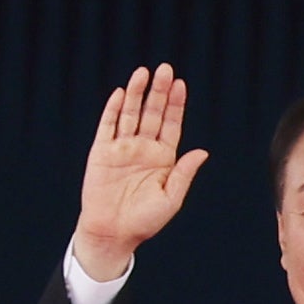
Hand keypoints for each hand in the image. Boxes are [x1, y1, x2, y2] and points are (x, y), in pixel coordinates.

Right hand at [73, 64, 209, 280]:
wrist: (112, 234)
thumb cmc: (144, 221)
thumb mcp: (170, 199)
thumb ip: (184, 174)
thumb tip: (202, 151)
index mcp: (163, 158)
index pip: (171, 124)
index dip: (176, 105)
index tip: (180, 85)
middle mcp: (143, 149)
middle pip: (153, 113)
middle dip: (159, 92)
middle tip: (165, 70)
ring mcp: (122, 148)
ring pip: (130, 114)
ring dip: (136, 94)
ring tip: (143, 73)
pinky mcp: (101, 153)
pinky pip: (107, 126)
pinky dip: (113, 110)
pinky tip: (120, 94)